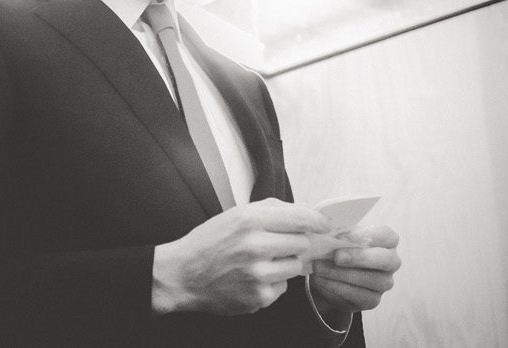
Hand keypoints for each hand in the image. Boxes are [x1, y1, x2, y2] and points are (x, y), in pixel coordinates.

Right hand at [153, 198, 332, 315]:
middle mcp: (255, 246)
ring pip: (295, 266)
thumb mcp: (234, 215)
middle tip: (273, 246)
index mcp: (248, 220)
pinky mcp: (259, 297)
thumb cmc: (208, 243)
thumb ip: (271, 210)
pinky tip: (250, 279)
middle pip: (301, 243)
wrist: (181, 275)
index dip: (319, 221)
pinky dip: (271, 283)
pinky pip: (283, 287)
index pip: (301, 218)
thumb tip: (307, 212)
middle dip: (292, 244)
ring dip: (283, 264)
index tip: (325, 225)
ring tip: (258, 263)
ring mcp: (257, 274)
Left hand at [310, 225, 400, 314]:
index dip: (364, 235)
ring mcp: (384, 283)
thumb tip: (327, 230)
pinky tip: (321, 280)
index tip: (340, 236)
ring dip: (342, 274)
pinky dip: (337, 287)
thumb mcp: (336, 237)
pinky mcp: (372, 300)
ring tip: (319, 267)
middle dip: (359, 257)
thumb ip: (336, 232)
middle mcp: (390, 262)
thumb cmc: (336, 248)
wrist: (327, 275)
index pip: (385, 235)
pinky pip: (359, 295)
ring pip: (371, 280)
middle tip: (336, 257)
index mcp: (386, 241)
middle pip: (386, 259)